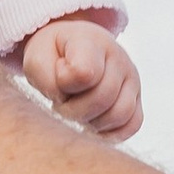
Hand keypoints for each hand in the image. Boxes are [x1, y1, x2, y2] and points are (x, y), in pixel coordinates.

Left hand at [20, 20, 142, 140]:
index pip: (84, 74)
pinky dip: (110, 132)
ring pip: (120, 114)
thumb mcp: (37, 58)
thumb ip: (45, 77)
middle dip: (74, 110)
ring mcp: (131, 79)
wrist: (69, 50)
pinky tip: (91, 123)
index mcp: (92, 42)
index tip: (56, 79)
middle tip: (61, 105)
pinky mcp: (136, 99)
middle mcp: (119, 58)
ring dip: (92, 122)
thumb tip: (67, 100)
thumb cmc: (52, 56)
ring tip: (76, 112)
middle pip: (103, 98)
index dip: (63, 85)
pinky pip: (132, 124)